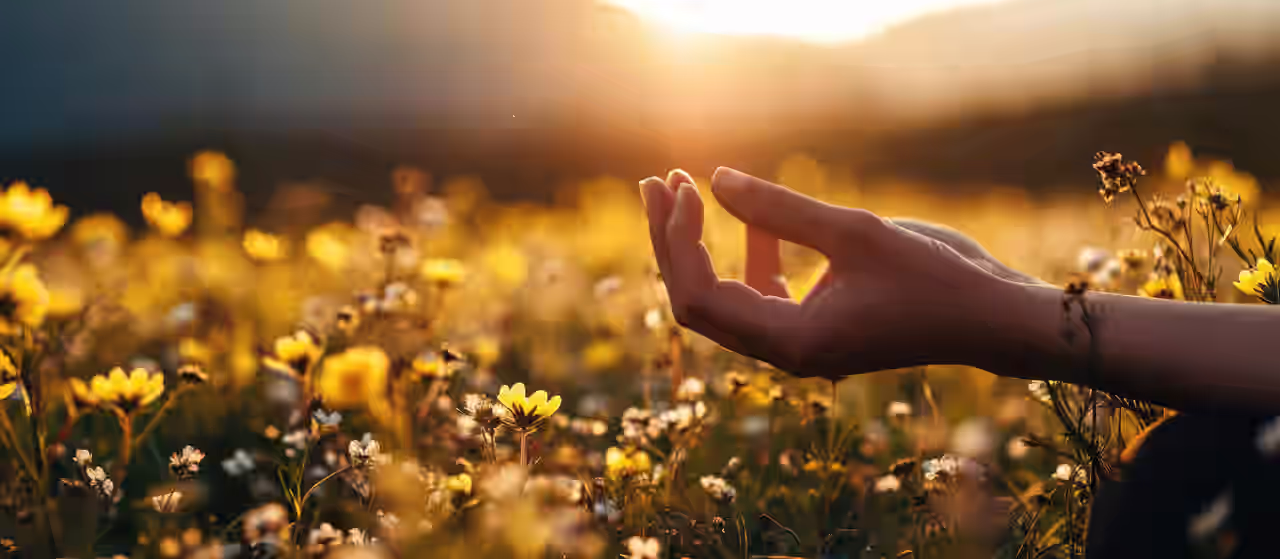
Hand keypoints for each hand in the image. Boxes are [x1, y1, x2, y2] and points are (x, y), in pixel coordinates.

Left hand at [639, 167, 1041, 378]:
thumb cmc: (933, 277)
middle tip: (655, 182)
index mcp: (791, 343)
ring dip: (701, 246)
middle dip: (672, 241)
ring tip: (684, 188)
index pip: (700, 298)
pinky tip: (754, 219)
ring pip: (723, 299)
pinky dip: (749, 257)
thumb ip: (780, 209)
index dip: (677, 242)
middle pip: (699, 302)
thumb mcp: (855, 232)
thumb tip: (714, 180)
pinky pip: (760, 296)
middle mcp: (786, 352)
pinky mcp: (815, 328)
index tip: (682, 185)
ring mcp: (799, 344)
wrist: (991, 317)